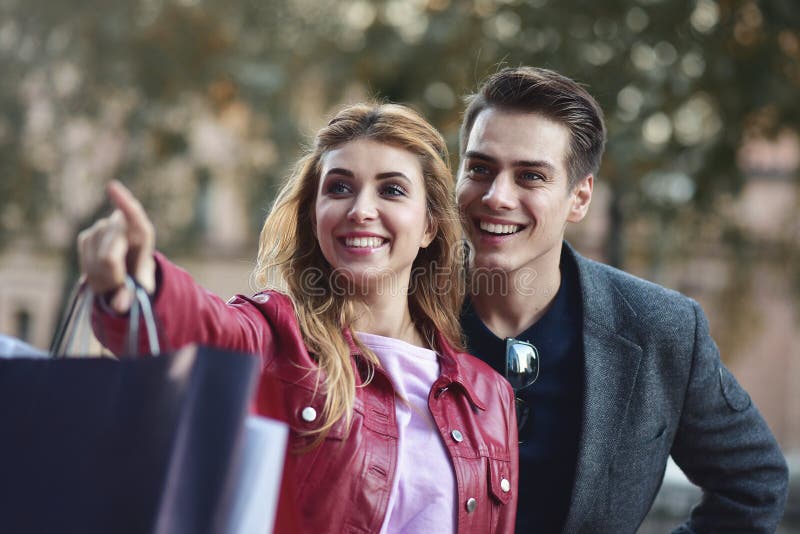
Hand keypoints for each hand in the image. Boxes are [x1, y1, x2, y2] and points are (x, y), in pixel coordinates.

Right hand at [78, 181, 155, 312]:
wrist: (125, 270)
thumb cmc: (138, 274)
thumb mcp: (142, 286)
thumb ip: (133, 296)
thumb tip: (119, 306)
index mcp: (141, 232)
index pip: (133, 215)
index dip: (123, 202)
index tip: (112, 186)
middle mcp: (121, 225)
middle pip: (109, 257)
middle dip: (113, 277)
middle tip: (121, 283)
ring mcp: (101, 229)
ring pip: (95, 262)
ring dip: (103, 276)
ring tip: (114, 275)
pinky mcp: (85, 236)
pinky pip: (85, 260)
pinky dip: (92, 273)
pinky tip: (100, 270)